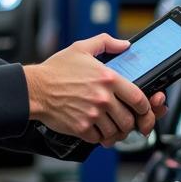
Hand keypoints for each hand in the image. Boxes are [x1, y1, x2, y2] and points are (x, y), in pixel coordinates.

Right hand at [24, 34, 161, 146]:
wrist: (35, 89)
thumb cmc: (56, 70)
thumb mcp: (81, 48)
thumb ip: (106, 42)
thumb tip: (124, 45)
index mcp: (108, 78)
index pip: (138, 98)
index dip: (145, 107)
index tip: (143, 109)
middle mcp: (103, 98)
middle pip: (129, 120)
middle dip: (130, 123)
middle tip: (126, 121)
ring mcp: (92, 115)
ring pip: (116, 132)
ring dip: (116, 132)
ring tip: (111, 127)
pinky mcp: (81, 128)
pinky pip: (99, 139)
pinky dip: (100, 137)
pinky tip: (96, 130)